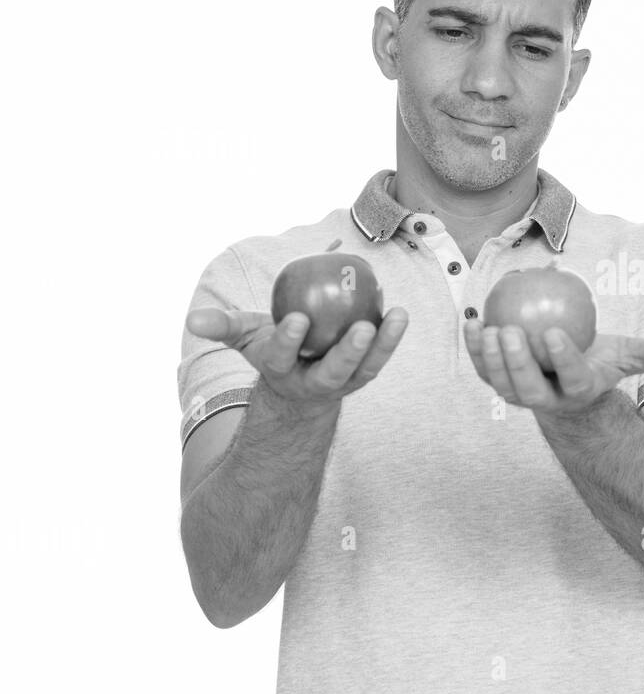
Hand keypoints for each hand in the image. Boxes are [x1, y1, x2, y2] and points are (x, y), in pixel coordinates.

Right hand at [185, 306, 409, 408]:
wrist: (298, 380)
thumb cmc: (272, 349)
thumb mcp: (246, 337)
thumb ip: (221, 326)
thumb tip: (192, 320)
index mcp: (280, 370)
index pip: (281, 357)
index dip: (288, 341)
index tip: (296, 319)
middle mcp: (313, 381)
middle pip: (332, 372)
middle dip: (347, 354)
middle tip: (362, 328)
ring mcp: (342, 381)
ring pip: (365, 368)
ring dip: (383, 345)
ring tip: (397, 315)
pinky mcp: (362, 375)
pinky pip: (380, 358)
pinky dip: (392, 338)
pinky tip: (400, 312)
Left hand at [463, 321, 643, 414]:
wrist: (570, 385)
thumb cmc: (601, 362)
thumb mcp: (628, 355)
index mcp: (580, 390)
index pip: (571, 377)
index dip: (562, 359)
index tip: (554, 332)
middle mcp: (548, 400)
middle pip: (529, 388)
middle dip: (517, 363)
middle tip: (511, 331)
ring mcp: (522, 396)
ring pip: (503, 384)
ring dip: (491, 359)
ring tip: (488, 328)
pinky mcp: (502, 386)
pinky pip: (484, 370)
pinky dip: (474, 350)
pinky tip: (471, 321)